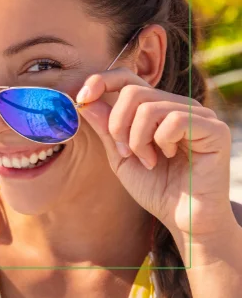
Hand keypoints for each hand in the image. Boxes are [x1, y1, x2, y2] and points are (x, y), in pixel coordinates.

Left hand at [75, 67, 234, 239]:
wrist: (183, 219)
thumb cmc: (155, 188)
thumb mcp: (120, 155)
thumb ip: (105, 127)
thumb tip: (85, 99)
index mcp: (157, 108)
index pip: (127, 78)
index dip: (102, 81)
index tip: (82, 97)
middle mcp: (179, 105)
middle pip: (133, 91)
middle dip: (118, 124)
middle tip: (126, 151)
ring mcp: (199, 115)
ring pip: (149, 106)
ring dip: (138, 138)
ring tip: (147, 160)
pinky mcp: (214, 129)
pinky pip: (175, 119)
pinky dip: (161, 141)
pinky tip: (168, 156)